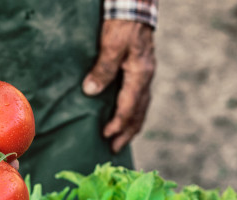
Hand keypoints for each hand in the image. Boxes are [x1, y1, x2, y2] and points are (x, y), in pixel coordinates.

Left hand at [82, 20, 154, 152]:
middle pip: (139, 113)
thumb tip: (91, 91)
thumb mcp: (112, 45)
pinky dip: (133, 112)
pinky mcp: (141, 71)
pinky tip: (126, 117)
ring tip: (121, 139)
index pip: (129, 108)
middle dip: (127, 133)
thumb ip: (103, 69)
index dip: (118, 124)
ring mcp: (145, 75)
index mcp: (140, 75)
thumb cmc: (123, 25)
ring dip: (131, 125)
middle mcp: (145, 78)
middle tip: (115, 148)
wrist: (135, 8)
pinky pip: (139, 99)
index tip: (106, 136)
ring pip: (141, 108)